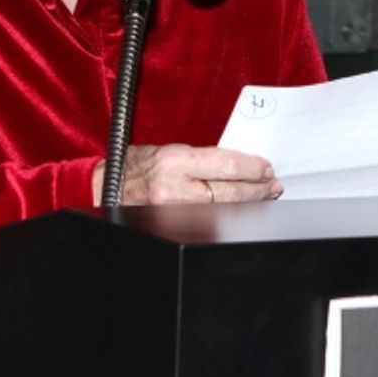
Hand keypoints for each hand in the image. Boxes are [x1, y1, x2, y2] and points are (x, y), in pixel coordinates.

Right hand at [93, 144, 282, 205]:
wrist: (104, 187)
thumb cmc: (136, 165)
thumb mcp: (168, 151)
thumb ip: (202, 158)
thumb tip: (240, 164)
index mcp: (174, 161)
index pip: (227, 165)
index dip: (253, 168)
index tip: (266, 168)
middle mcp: (174, 188)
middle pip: (231, 191)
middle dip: (258, 189)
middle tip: (273, 185)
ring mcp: (173, 212)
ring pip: (225, 210)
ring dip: (249, 203)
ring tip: (264, 196)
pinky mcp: (173, 225)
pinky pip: (210, 221)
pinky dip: (229, 215)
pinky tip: (240, 211)